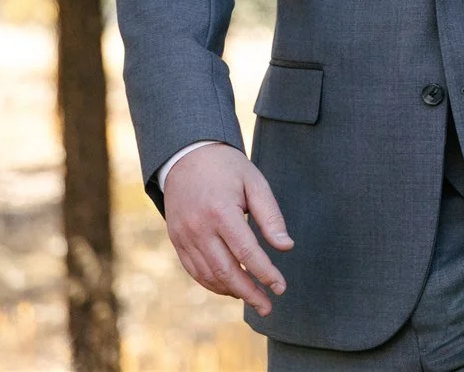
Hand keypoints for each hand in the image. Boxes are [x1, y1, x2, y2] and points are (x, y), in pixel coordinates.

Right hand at [162, 143, 293, 314]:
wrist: (187, 156)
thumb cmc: (228, 168)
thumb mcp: (255, 183)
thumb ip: (270, 216)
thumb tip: (286, 247)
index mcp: (220, 212)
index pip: (246, 252)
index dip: (265, 273)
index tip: (281, 287)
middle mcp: (198, 228)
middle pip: (226, 271)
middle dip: (249, 292)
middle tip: (268, 307)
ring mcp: (184, 237)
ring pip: (209, 274)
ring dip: (232, 291)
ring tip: (254, 299)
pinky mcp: (176, 241)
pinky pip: (194, 270)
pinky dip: (213, 283)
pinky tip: (231, 288)